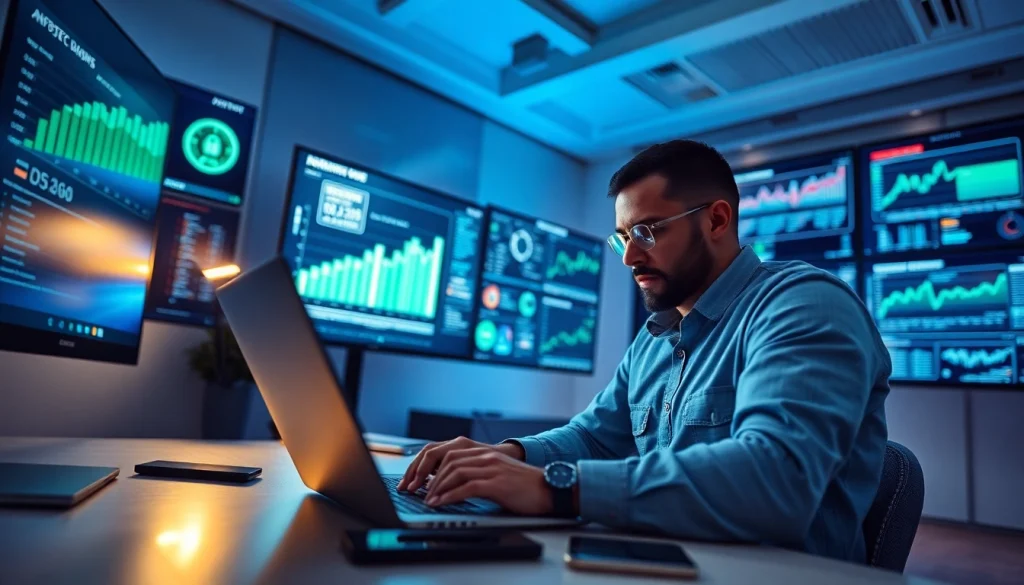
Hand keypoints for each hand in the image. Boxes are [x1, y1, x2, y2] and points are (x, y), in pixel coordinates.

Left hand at [397, 436, 523, 491]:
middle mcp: (484, 456)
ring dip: (435, 487)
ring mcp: (491, 468)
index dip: (426, 465)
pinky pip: (466, 487)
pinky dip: (449, 496)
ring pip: (454, 472)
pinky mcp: (496, 483)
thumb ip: (473, 475)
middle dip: (425, 475)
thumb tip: (446, 486)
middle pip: (445, 459)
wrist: (548, 489)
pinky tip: (440, 503)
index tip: (413, 479)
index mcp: (482, 453)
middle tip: (413, 490)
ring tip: (426, 500)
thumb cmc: (522, 487)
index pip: (445, 452)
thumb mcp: (494, 475)